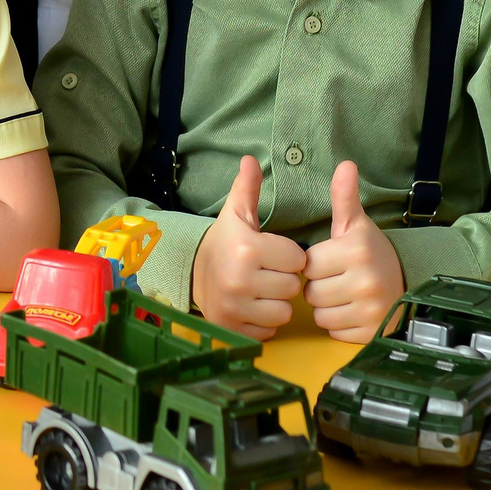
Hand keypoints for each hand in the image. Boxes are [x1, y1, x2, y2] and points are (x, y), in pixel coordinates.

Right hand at [189, 156, 305, 339]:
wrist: (192, 274)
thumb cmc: (224, 242)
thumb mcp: (236, 214)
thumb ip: (248, 188)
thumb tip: (251, 159)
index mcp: (247, 249)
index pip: (298, 259)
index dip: (288, 256)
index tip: (273, 253)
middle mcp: (241, 280)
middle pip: (292, 287)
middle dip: (284, 279)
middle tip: (267, 272)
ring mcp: (236, 308)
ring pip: (284, 312)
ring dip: (277, 302)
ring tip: (262, 290)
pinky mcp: (234, 330)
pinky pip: (270, 330)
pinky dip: (265, 321)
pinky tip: (253, 306)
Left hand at [302, 161, 403, 341]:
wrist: (406, 284)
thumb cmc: (371, 253)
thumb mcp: (356, 224)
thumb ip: (344, 197)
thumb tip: (345, 164)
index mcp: (356, 250)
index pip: (309, 265)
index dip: (316, 263)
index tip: (332, 261)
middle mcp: (365, 280)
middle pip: (312, 292)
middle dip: (320, 287)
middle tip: (338, 279)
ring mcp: (370, 309)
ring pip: (320, 315)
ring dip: (327, 307)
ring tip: (344, 294)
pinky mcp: (371, 331)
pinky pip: (334, 331)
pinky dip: (339, 324)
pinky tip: (352, 311)